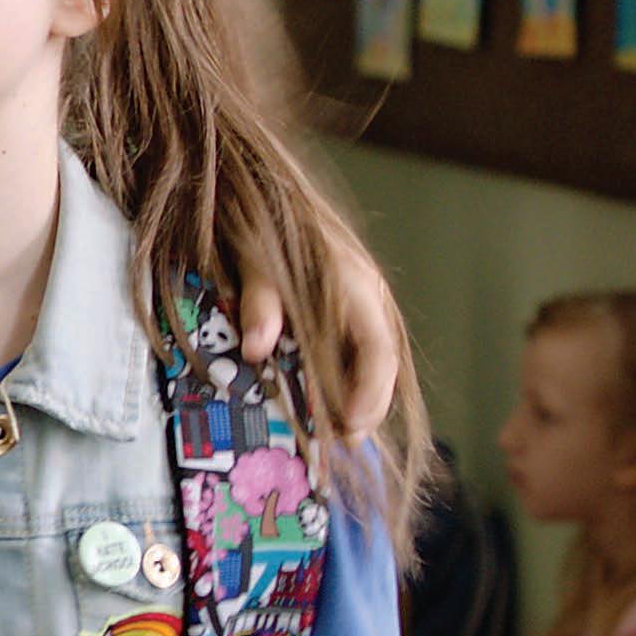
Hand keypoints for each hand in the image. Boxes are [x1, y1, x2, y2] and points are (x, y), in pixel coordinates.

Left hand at [239, 239, 397, 439]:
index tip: (351, 424)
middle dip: (366, 409)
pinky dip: (342, 383)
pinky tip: (322, 406)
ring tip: (333, 436)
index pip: (378, 350)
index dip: (370, 392)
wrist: (262, 192)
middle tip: (341, 443)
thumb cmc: (261, 223)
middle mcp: (367, 298)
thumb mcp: (255, 259)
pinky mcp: (345, 311)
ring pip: (369, 364)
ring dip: (354, 400)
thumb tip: (255, 350)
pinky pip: (352, 354)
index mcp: (354, 285)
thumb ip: (259, 302)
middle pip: (381, 367)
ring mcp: (360, 306)